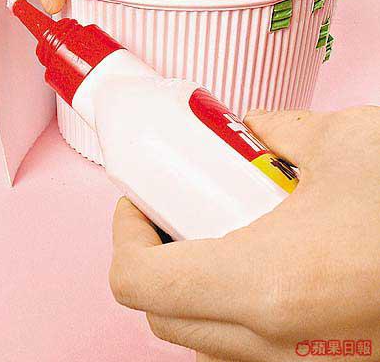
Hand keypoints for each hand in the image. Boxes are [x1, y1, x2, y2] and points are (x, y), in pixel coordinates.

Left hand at [109, 107, 379, 360]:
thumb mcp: (343, 141)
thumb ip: (279, 131)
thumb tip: (248, 129)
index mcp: (269, 285)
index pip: (141, 284)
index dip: (125, 236)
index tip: (138, 202)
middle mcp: (282, 347)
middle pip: (168, 319)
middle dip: (155, 261)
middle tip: (173, 210)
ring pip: (211, 339)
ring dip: (195, 286)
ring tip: (221, 229)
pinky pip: (258, 347)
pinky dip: (241, 305)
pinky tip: (272, 256)